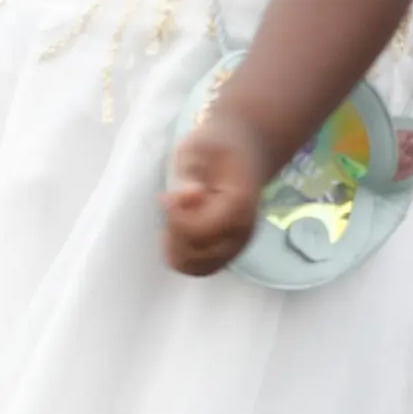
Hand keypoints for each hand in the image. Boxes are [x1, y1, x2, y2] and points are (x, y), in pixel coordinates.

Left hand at [162, 115, 264, 276]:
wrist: (245, 149)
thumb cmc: (217, 145)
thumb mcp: (197, 147)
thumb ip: (190, 174)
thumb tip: (188, 197)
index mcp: (240, 204)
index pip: (201, 230)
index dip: (176, 218)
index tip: (166, 196)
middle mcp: (244, 231)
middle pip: (198, 255)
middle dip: (175, 234)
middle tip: (171, 206)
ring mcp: (238, 244)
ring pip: (198, 267)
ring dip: (177, 248)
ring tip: (174, 220)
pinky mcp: (229, 250)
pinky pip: (201, 268)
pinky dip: (183, 256)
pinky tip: (178, 232)